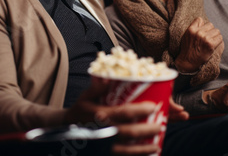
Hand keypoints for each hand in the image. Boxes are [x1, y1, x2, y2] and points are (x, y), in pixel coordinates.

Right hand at [65, 78, 187, 154]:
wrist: (66, 129)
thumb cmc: (80, 110)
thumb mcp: (85, 96)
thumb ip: (97, 87)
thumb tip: (109, 78)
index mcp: (100, 114)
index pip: (125, 113)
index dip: (141, 110)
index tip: (154, 107)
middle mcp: (104, 131)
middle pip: (130, 132)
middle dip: (148, 129)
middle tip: (160, 125)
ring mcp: (104, 144)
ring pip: (128, 149)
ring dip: (145, 147)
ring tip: (157, 144)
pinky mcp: (105, 153)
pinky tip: (145, 155)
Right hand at [175, 17, 224, 72]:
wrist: (188, 61)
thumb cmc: (188, 49)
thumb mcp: (186, 36)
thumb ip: (193, 28)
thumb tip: (203, 22)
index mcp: (191, 29)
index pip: (200, 19)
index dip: (202, 25)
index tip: (202, 31)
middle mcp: (198, 32)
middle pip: (210, 25)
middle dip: (210, 31)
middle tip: (208, 38)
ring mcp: (204, 38)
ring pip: (217, 31)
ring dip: (215, 36)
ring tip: (211, 41)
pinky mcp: (210, 44)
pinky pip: (220, 38)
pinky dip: (219, 41)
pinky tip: (214, 45)